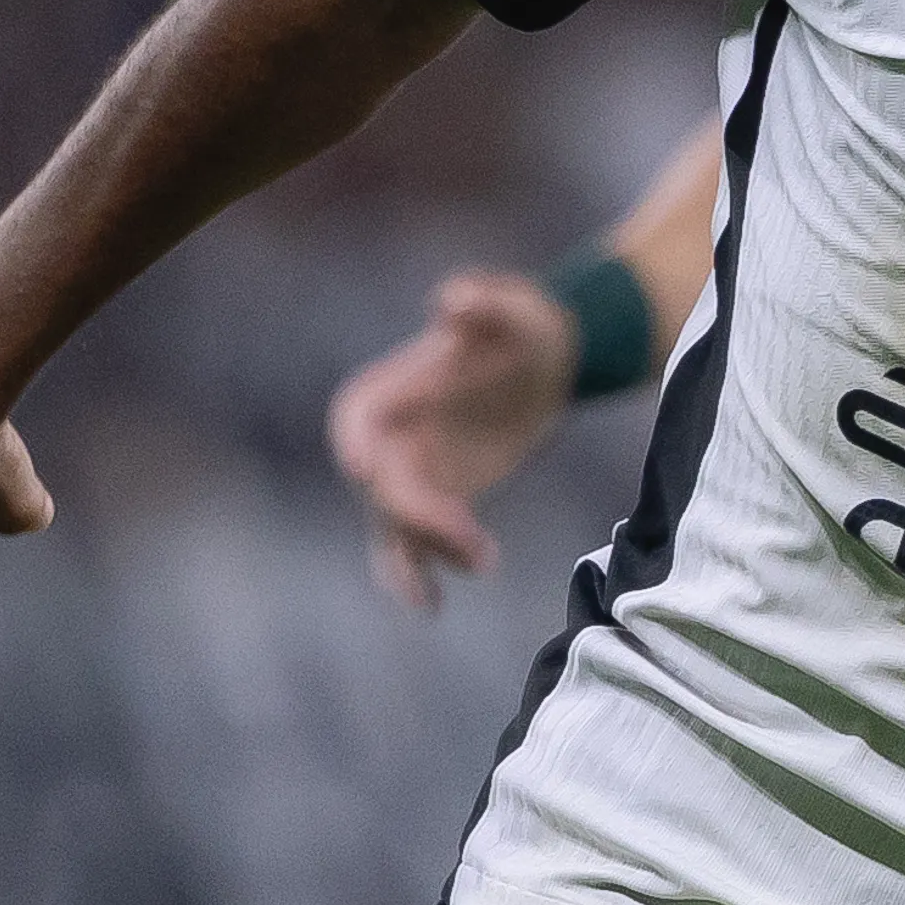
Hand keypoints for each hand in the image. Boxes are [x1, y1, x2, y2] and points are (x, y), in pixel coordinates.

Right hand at [329, 269, 578, 609]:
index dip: (357, 446)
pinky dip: (420, 573)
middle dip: (419, 514)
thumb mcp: (512, 307)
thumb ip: (483, 302)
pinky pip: (415, 546)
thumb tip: (452, 299)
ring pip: (397, 526)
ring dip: (430, 550)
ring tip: (483, 559)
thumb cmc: (522, 326)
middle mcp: (389, 436)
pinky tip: (433, 605)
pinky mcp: (435, 501)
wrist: (546, 361)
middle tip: (472, 536)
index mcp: (392, 386)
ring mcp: (409, 473)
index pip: (357, 420)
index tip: (368, 471)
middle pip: (383, 486)